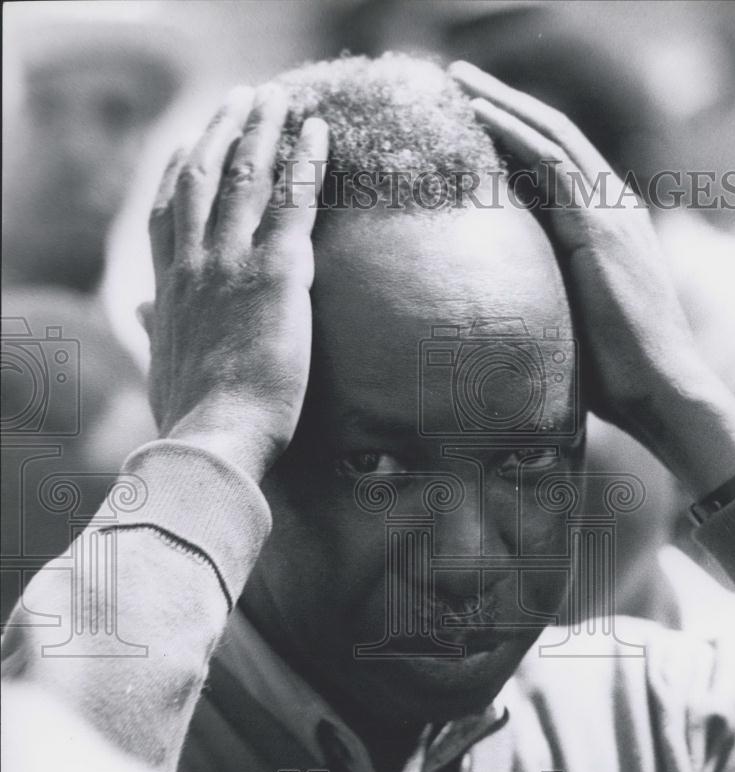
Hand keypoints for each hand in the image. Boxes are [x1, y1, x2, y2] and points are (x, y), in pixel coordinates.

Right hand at [142, 85, 327, 480]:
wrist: (215, 439)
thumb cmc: (193, 417)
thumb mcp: (162, 370)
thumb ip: (157, 333)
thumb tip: (144, 311)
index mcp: (170, 288)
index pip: (168, 212)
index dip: (181, 170)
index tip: (192, 141)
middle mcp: (195, 264)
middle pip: (204, 177)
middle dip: (223, 131)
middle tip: (243, 100)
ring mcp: (232, 264)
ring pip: (245, 177)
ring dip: (263, 129)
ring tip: (279, 97)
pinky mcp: (277, 275)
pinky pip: (293, 202)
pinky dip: (306, 161)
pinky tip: (318, 131)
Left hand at [450, 62, 734, 495]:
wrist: (660, 389)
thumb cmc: (615, 373)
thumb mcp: (572, 318)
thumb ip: (546, 292)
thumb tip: (499, 305)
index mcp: (607, 226)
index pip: (557, 164)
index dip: (516, 136)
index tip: (473, 119)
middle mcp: (612, 207)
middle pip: (553, 136)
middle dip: (504, 104)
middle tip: (459, 80)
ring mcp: (610, 212)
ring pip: (551, 137)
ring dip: (503, 104)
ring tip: (460, 81)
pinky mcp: (600, 227)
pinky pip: (552, 164)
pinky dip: (514, 134)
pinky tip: (480, 115)